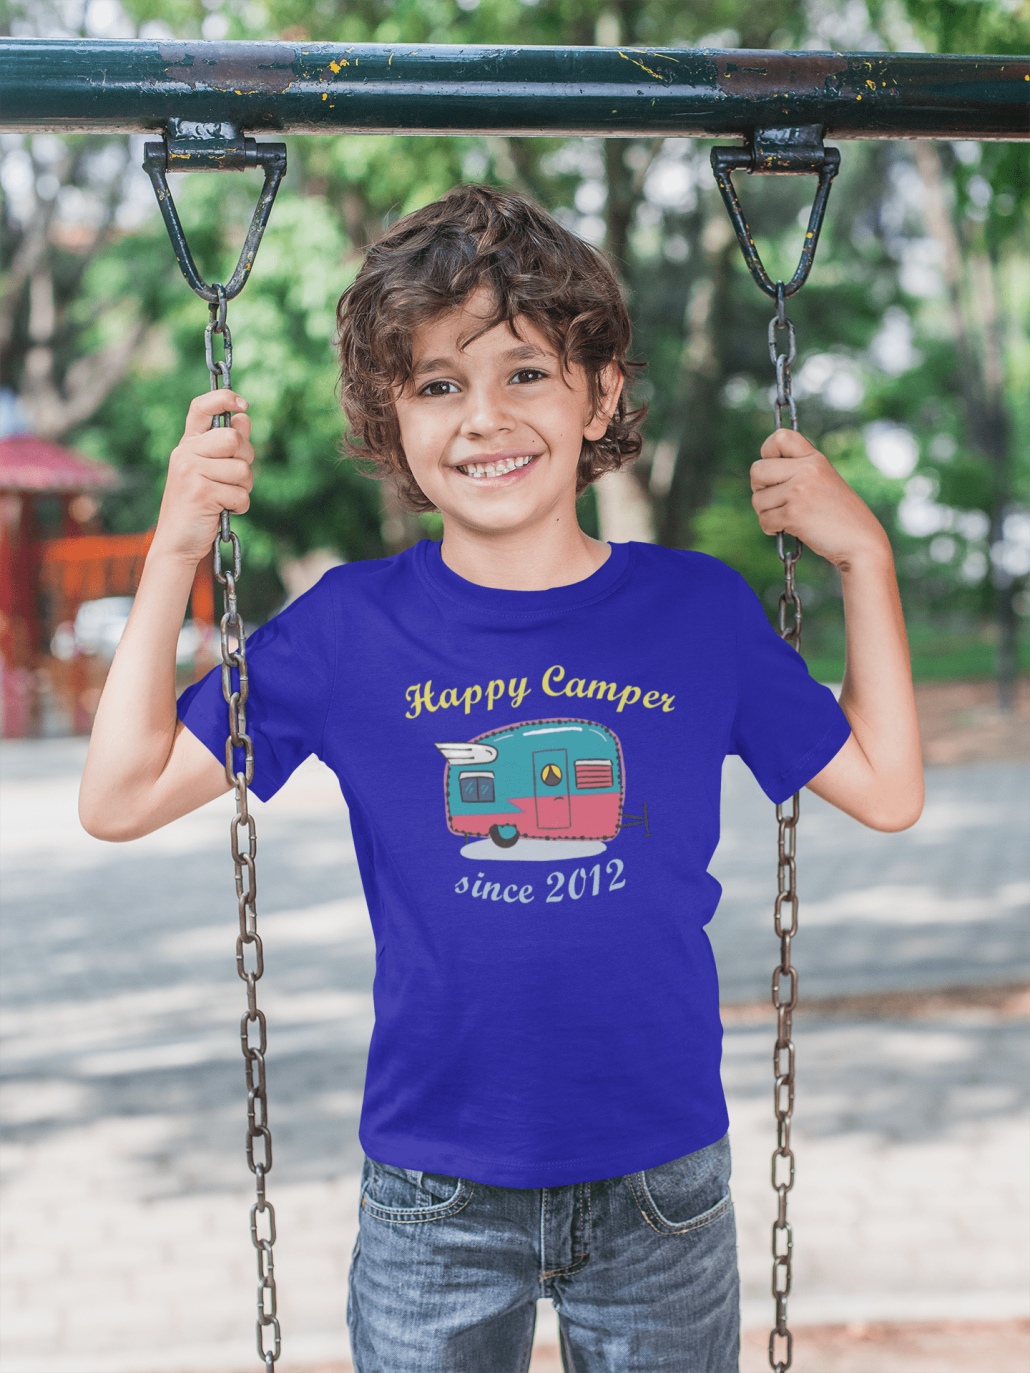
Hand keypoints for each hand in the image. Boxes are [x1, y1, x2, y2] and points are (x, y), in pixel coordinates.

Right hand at [151, 390, 253, 565]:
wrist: (176, 543)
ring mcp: (190, 471)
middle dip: (246, 459)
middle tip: (237, 478)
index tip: (243, 405)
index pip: (200, 407)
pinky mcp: (201, 492)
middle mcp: (185, 453)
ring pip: (242, 469)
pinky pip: (240, 494)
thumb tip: (243, 417)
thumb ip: (226, 447)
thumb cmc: (197, 507)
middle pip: (233, 438)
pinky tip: (224, 511)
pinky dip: (240, 506)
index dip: (223, 398)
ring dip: (244, 488)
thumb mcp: (210, 472)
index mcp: (187, 444)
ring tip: (226, 499)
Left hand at [751, 429, 889, 569]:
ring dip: (766, 513)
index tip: (772, 468)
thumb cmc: (839, 514)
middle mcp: (807, 470)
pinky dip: (771, 528)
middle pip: (757, 469)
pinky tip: (789, 529)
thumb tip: (758, 471)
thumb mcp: (823, 480)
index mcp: (814, 458)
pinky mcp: (794, 514)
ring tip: (788, 517)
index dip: (767, 452)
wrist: (861, 541)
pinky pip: (764, 519)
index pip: (780, 437)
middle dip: (759, 488)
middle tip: (775, 499)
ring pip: (757, 499)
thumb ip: (797, 470)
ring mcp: (799, 491)